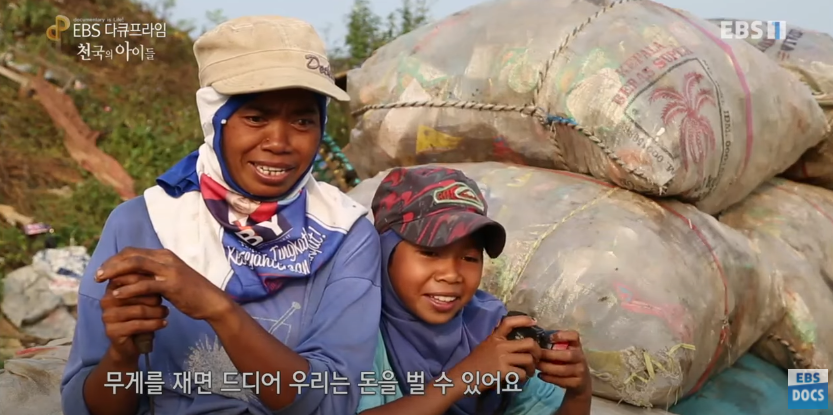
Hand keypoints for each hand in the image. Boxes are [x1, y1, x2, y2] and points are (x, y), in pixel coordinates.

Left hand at [96, 248, 231, 321]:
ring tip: (101, 282)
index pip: (133, 251)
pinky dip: (128, 289)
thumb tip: (132, 276)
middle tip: (97, 276)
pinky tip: (116, 296)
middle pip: (131, 255)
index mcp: (164, 255)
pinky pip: (144, 284)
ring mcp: (169, 270)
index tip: (103, 271)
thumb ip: (153, 274)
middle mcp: (165, 258)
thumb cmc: (190, 292)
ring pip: (135, 265)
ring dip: (115, 272)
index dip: (115, 259)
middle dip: (111, 264)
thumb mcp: (170, 279)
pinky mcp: (171, 285)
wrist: (211, 302)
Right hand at [100, 274, 167, 363]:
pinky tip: (164, 323)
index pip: (131, 276)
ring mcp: (107, 316)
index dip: (149, 280)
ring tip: (166, 312)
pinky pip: (137, 325)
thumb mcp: (143, 297)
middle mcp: (106, 300)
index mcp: (112, 287)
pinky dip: (154, 324)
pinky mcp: (112, 331)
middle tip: (165, 301)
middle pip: (135, 292)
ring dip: (157, 311)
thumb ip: (146, 283)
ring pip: (139, 310)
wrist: (132, 344)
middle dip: (154, 297)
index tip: (163, 283)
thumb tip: (159, 270)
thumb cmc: (140, 315)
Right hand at [456, 315, 541, 392]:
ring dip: (531, 368)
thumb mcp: (485, 346)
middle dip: (538, 352)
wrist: (463, 377)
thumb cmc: (474, 363)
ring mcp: (502, 358)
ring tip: (528, 372)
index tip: (533, 321)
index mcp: (495, 338)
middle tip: (537, 358)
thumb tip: (513, 343)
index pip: (509, 322)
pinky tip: (520, 379)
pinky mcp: (504, 371)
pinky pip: (522, 373)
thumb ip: (497, 342)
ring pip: (529, 359)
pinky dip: (524, 377)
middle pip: (529, 343)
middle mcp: (500, 346)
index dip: (523, 320)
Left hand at [537, 330, 591, 396]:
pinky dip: (549, 378)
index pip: (574, 336)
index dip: (562, 336)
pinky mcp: (577, 383)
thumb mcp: (564, 351)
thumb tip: (535, 340)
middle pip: (568, 355)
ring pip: (563, 370)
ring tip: (536, 366)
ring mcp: (580, 371)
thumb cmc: (567, 362)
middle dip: (550, 355)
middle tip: (537, 355)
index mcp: (576, 346)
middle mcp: (580, 357)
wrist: (581, 381)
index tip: (549, 338)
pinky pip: (562, 381)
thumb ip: (554, 345)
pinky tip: (541, 375)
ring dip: (547, 368)